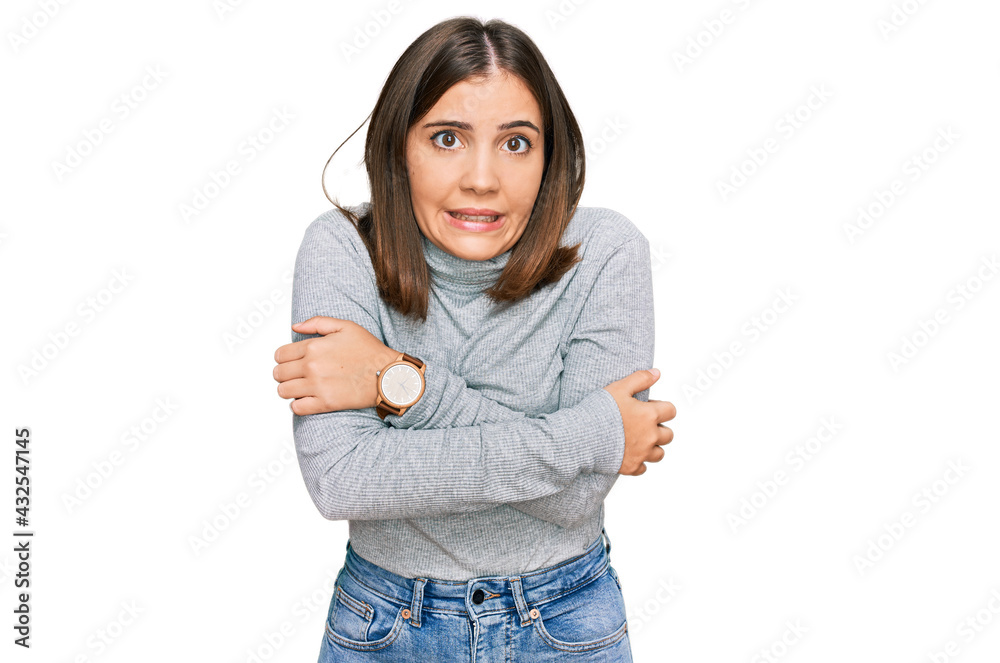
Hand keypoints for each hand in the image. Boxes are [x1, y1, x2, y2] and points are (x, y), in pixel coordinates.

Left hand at [273, 316, 398, 415]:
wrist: (387, 374)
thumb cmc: (370, 351)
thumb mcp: (346, 327)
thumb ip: (317, 323)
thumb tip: (295, 327)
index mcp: (314, 347)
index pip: (280, 355)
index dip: (284, 358)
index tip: (291, 361)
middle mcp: (312, 367)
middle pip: (278, 373)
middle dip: (285, 374)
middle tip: (296, 375)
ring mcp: (317, 386)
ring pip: (283, 391)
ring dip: (289, 390)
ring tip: (301, 387)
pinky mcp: (325, 403)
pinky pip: (297, 408)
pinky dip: (298, 405)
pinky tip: (307, 399)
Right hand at [603, 369, 675, 475]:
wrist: (582, 436)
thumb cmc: (599, 411)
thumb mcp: (619, 388)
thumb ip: (640, 379)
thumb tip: (657, 373)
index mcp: (650, 415)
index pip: (671, 411)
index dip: (661, 408)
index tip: (648, 407)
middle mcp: (650, 436)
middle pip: (668, 435)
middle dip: (659, 428)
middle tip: (642, 424)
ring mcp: (642, 454)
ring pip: (660, 453)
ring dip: (653, 447)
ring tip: (638, 440)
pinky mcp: (631, 467)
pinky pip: (643, 468)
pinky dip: (638, 462)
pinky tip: (628, 454)